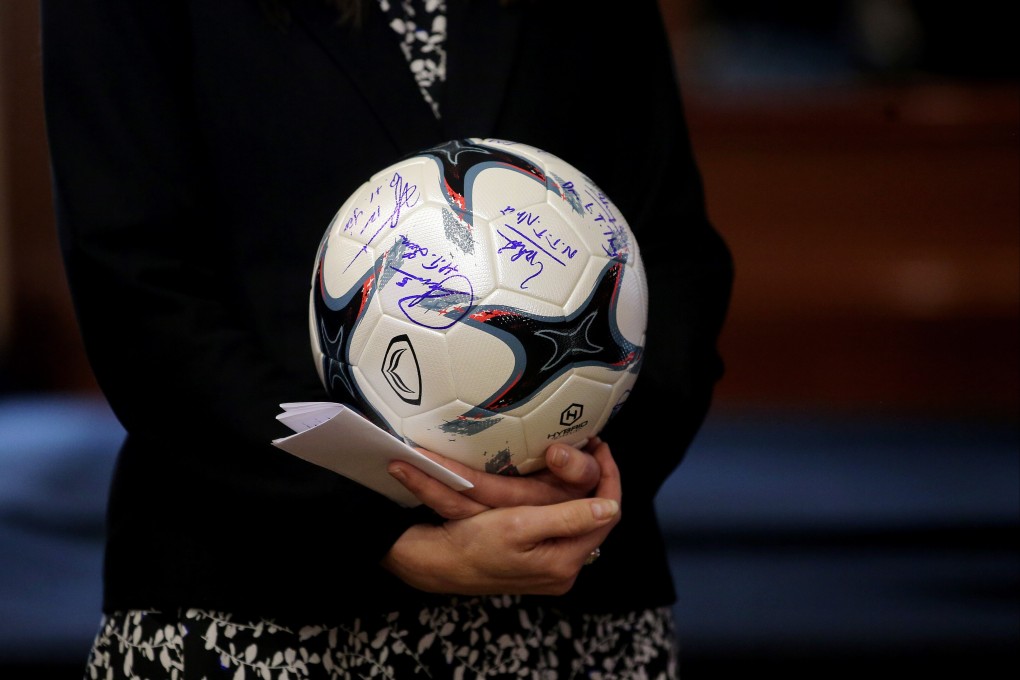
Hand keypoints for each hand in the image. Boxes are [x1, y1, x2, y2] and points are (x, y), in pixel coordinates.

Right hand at [381, 442, 621, 595]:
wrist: (439, 563)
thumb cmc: (473, 542)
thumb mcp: (520, 523)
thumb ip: (569, 518)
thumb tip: (611, 507)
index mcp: (564, 562)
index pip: (607, 515)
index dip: (609, 479)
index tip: (601, 447)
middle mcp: (564, 571)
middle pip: (597, 520)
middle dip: (598, 482)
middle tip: (592, 447)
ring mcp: (552, 571)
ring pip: (581, 524)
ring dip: (583, 492)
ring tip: (578, 458)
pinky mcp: (540, 566)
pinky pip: (564, 531)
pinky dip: (565, 505)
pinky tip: (557, 484)